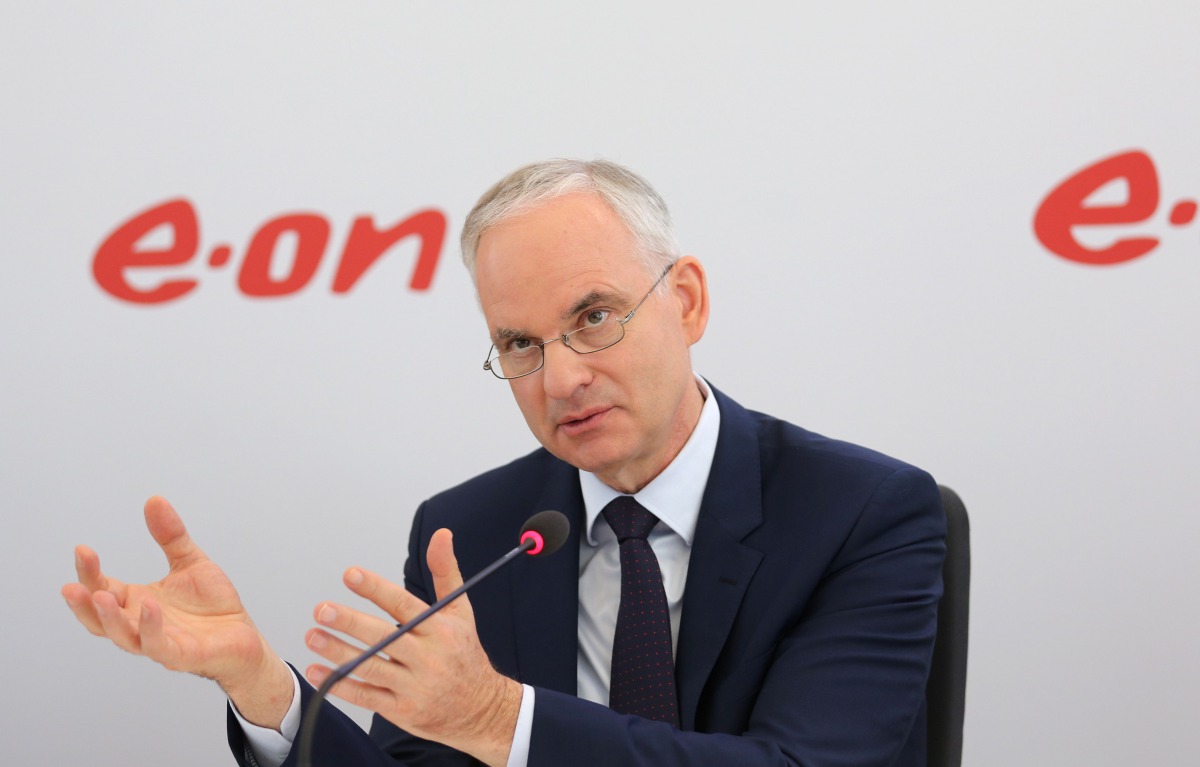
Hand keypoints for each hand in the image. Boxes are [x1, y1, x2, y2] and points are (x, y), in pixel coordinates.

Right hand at [61, 496, 293, 726]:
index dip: (90, 573)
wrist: (244, 635)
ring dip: (109, 619)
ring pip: (124, 636)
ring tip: (100, 595)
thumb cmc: (212, 605)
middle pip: (102, 618)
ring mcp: (159, 643)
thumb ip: (171, 536)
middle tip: (70, 585)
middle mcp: (140, 624)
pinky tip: (150, 605)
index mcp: (136, 603)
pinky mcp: (182, 655)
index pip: (103, 589)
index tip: (82, 549)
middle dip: (84, 603)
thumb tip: (154, 500)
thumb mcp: (190, 562)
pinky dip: (151, 628)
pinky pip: (160, 645)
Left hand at [304, 529, 521, 766]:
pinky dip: (340, 684)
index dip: (375, 589)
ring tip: (313, 636)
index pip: (403, 605)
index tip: (350, 574)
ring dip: (337, 652)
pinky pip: (366, 696)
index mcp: (440, 629)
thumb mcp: (461, 611)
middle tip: (321, 609)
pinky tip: (318, 671)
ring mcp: (414, 685)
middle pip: (383, 637)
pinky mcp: (402, 709)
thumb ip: (445, 572)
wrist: (480, 707)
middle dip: (349, 622)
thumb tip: (441, 535)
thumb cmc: (465, 653)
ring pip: (370, 667)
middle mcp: (427, 656)